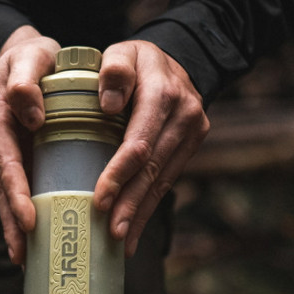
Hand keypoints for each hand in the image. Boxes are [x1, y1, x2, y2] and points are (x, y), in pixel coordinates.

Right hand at [0, 26, 59, 264]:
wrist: (22, 55)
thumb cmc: (33, 56)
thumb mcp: (31, 56)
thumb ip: (28, 81)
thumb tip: (33, 116)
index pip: (5, 162)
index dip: (16, 192)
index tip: (28, 221)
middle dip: (10, 220)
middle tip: (22, 254)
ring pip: (2, 191)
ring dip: (11, 223)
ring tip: (22, 257)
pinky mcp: (8, 154)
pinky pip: (11, 185)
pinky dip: (17, 210)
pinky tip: (28, 234)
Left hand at [94, 40, 209, 256]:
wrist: (176, 60)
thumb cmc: (136, 61)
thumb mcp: (122, 52)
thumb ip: (114, 70)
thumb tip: (109, 105)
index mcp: (163, 94)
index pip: (140, 142)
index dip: (120, 173)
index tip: (100, 199)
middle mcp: (184, 116)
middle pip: (154, 169)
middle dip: (132, 204)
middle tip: (112, 233)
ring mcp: (192, 134)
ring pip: (164, 180)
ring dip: (142, 212)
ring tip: (122, 241)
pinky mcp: (191, 146)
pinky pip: (168, 180)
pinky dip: (150, 205)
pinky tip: (136, 229)